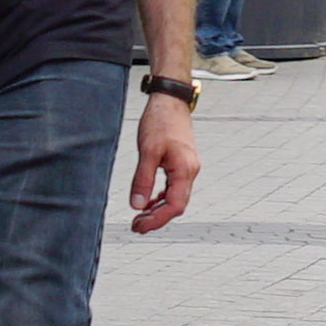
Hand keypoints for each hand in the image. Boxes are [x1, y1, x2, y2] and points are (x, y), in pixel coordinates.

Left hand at [129, 94, 198, 233]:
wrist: (170, 99)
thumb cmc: (161, 120)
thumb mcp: (148, 150)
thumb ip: (143, 179)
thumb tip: (137, 205)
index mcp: (185, 169)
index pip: (174, 206)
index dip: (157, 220)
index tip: (140, 227)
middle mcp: (190, 171)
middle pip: (176, 205)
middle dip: (156, 218)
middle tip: (136, 226)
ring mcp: (187, 167)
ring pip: (175, 197)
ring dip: (158, 209)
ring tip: (139, 216)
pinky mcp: (181, 162)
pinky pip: (173, 187)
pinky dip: (161, 197)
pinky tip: (149, 200)